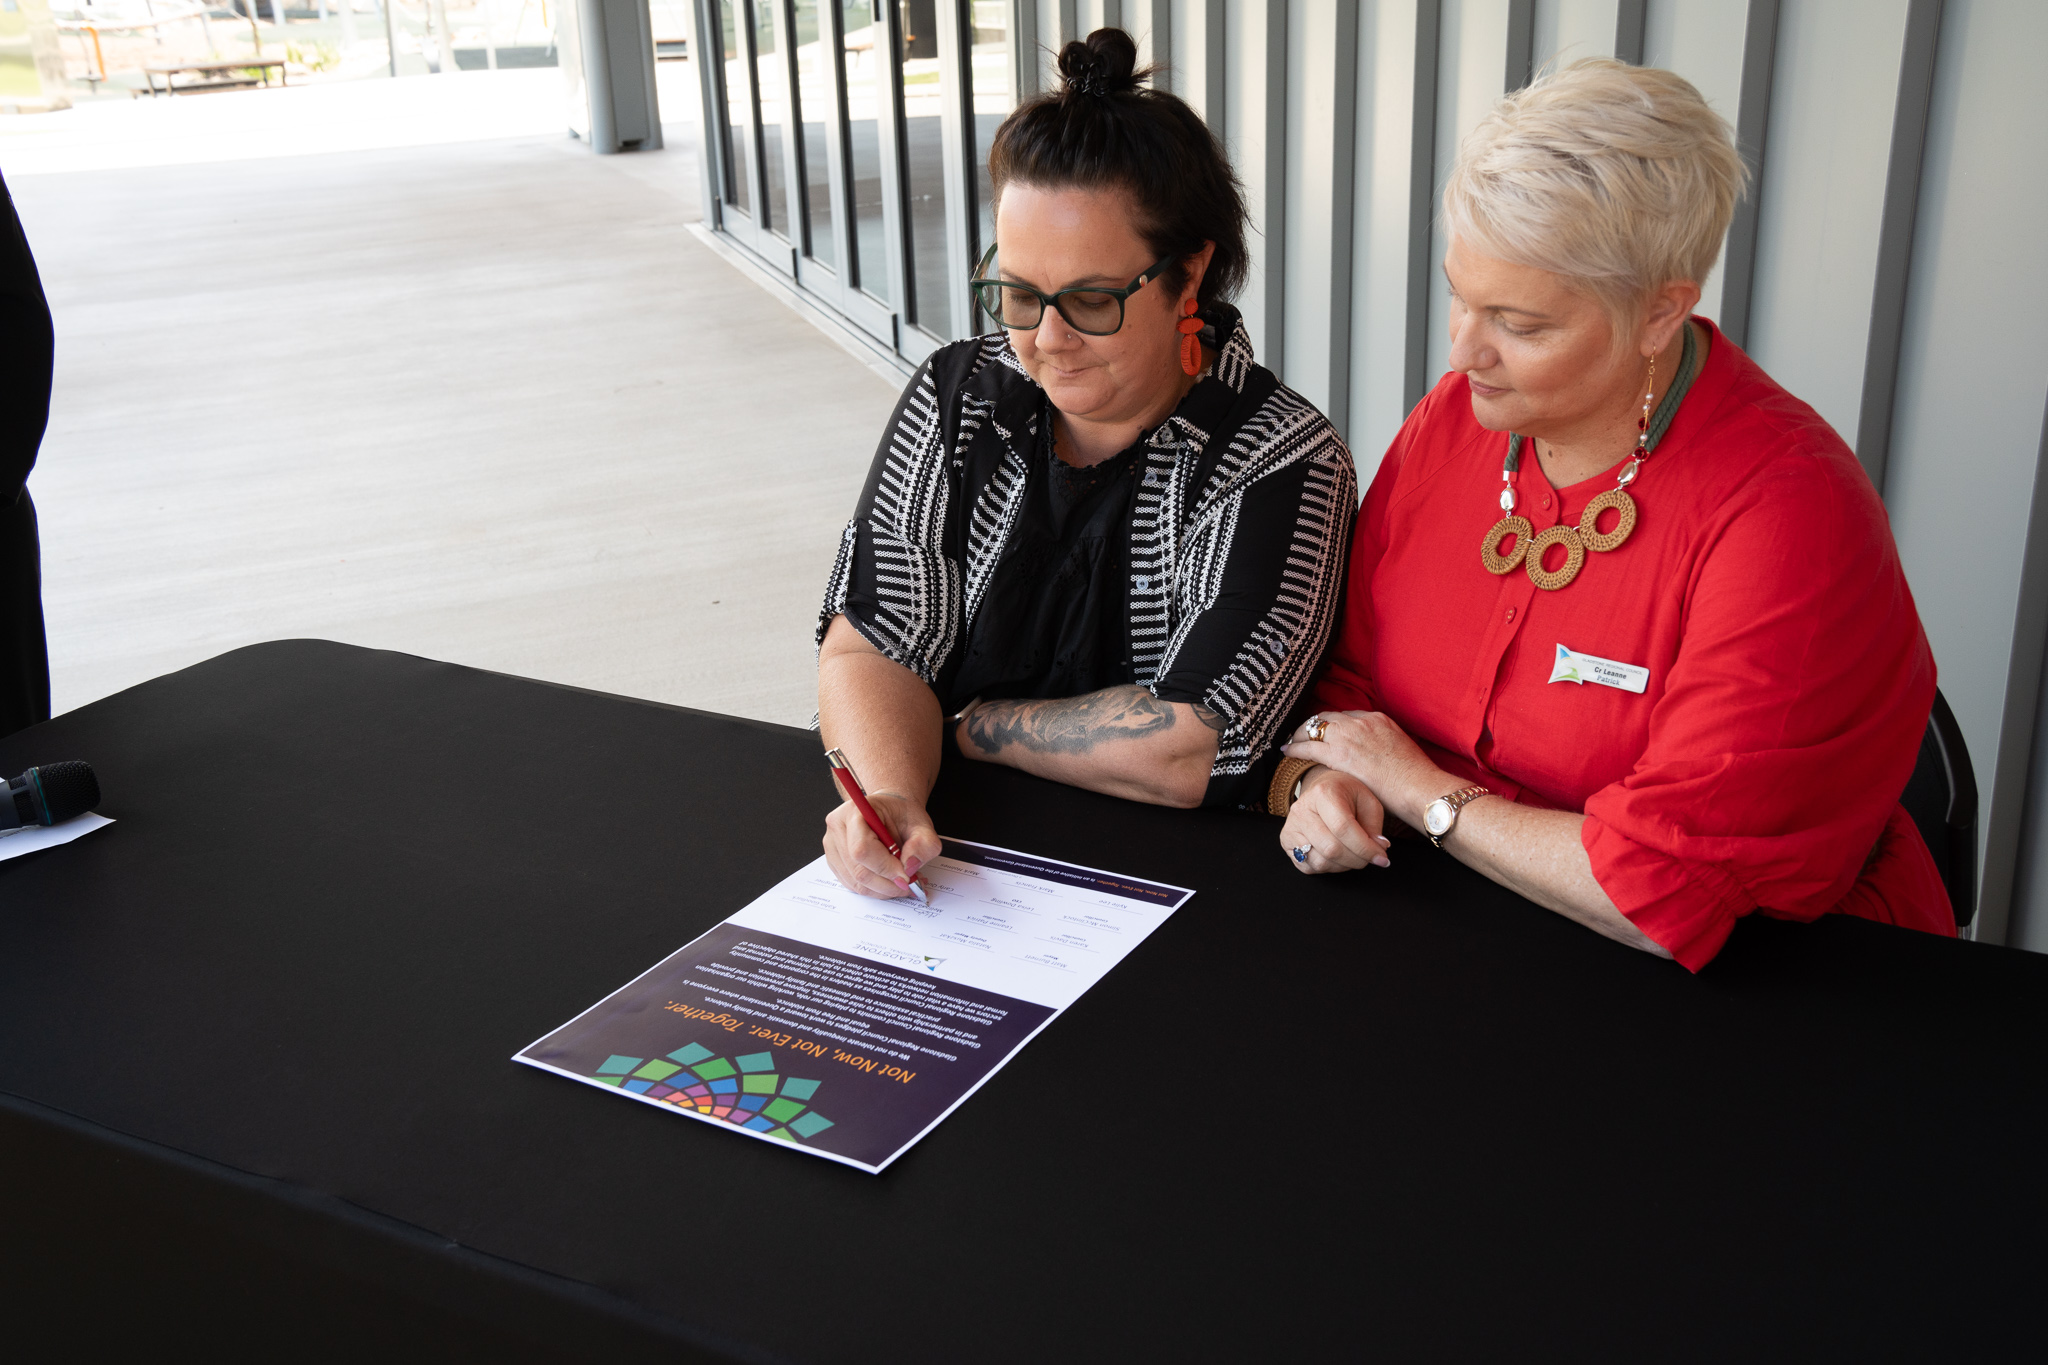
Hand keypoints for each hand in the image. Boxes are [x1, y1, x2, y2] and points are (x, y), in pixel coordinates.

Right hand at [822, 790, 942, 898]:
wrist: (890, 811)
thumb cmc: (902, 814)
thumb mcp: (923, 825)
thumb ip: (923, 845)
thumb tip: (909, 868)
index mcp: (854, 811)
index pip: (862, 849)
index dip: (886, 868)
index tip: (907, 876)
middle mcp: (837, 827)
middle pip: (858, 870)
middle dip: (888, 883)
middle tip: (910, 884)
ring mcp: (832, 846)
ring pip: (856, 882)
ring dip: (883, 889)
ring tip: (904, 881)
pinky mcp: (834, 861)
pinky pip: (854, 885)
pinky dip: (875, 889)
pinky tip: (890, 881)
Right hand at [1280, 766, 1392, 873]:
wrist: (1324, 788)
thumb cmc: (1348, 795)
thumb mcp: (1368, 801)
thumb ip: (1375, 825)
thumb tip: (1378, 848)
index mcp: (1323, 793)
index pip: (1343, 828)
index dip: (1365, 848)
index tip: (1382, 857)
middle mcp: (1301, 809)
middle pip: (1331, 848)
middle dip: (1357, 860)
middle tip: (1371, 858)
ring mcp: (1291, 827)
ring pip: (1320, 861)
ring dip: (1344, 866)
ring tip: (1355, 856)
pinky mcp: (1286, 841)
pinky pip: (1308, 867)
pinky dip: (1329, 868)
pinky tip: (1339, 857)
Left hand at [1283, 710, 1438, 824]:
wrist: (1419, 787)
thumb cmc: (1415, 778)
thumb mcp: (1402, 750)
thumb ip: (1385, 747)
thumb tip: (1377, 757)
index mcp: (1379, 719)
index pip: (1348, 715)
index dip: (1334, 725)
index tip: (1327, 733)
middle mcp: (1362, 721)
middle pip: (1328, 717)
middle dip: (1314, 726)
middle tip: (1304, 734)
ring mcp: (1350, 734)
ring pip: (1315, 727)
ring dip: (1301, 734)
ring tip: (1292, 741)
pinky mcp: (1340, 753)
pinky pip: (1308, 746)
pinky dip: (1295, 747)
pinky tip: (1287, 752)